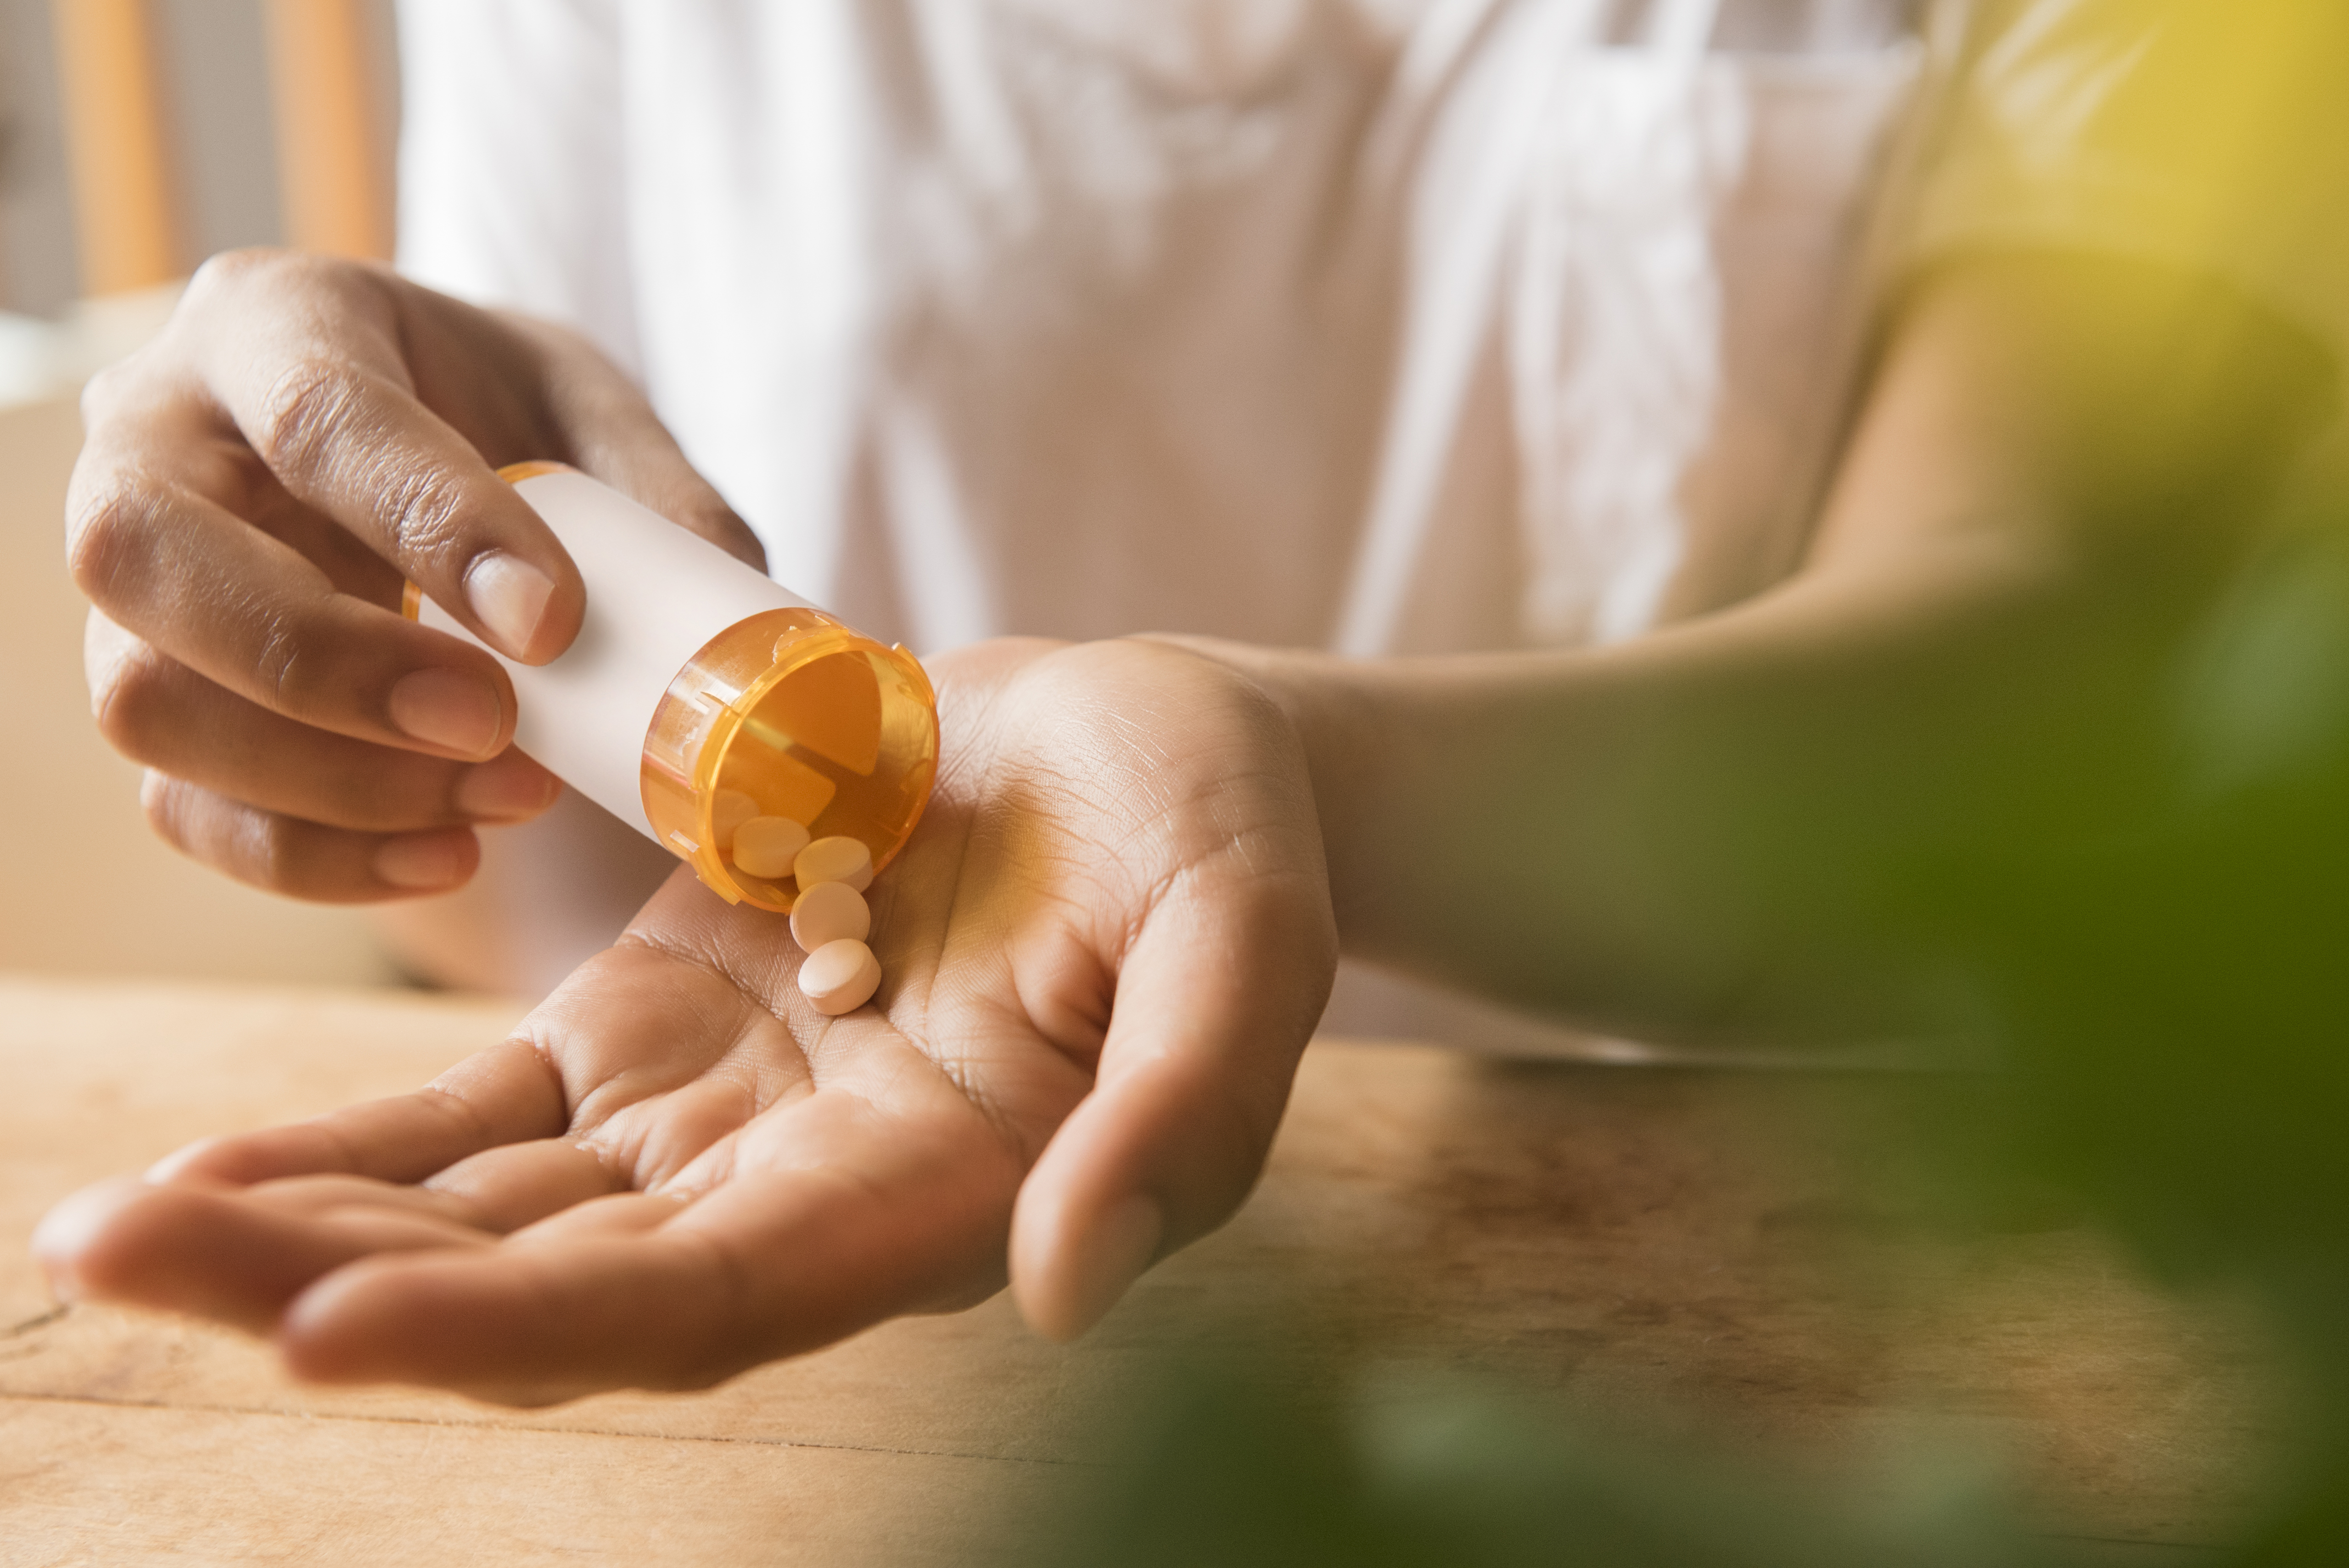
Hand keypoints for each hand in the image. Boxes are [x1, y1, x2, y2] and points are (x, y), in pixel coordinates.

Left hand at [35, 639, 1336, 1403]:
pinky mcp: (654, 1027)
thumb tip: (1063, 1292)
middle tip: (116, 1255)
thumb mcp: (1242, 941)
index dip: (526, 1324)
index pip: (706, 1301)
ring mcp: (711, 1115)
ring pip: (483, 1209)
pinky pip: (480, 1115)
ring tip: (107, 1226)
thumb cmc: (1218, 837)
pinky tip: (209, 1165)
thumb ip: (1184, 1110)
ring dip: (300, 1225)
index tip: (328, 1328)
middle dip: (332, 1286)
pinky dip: (351, 1147)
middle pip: (545, 1280)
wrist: (1147, 754)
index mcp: (928, 1202)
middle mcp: (796, 1194)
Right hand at [68, 249, 762, 901]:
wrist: (419, 461)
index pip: (319, 420)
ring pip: (144, 698)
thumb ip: (658, 497)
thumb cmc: (494, 413)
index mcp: (273, 323)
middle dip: (326, 665)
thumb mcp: (585, 407)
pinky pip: (182, 805)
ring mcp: (131, 582)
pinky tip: (451, 853)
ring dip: (331, 780)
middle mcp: (156, 439)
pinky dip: (316, 857)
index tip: (553, 625)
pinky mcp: (149, 696)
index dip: (432, 527)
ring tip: (507, 796)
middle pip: (147, 555)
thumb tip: (732, 630)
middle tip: (492, 726)